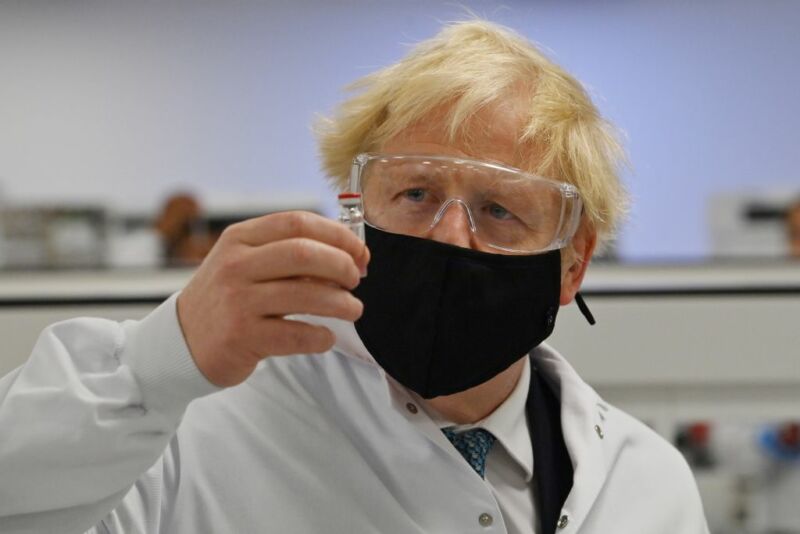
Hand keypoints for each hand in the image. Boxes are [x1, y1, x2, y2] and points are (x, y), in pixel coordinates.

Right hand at [176, 211, 368, 386]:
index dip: (337, 235)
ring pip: (305, 293)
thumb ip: (286, 252)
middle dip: (342, 265)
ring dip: (341, 303)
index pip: (297, 222)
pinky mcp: (241, 337)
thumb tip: (346, 252)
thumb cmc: (225, 299)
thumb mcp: (244, 262)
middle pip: (304, 253)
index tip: (358, 252)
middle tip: (355, 280)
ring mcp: (237, 301)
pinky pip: (296, 334)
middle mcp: (235, 265)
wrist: (181, 341)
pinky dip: (320, 336)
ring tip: (352, 309)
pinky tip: (325, 337)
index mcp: (240, 239)